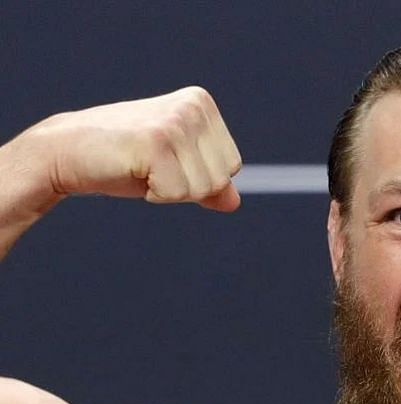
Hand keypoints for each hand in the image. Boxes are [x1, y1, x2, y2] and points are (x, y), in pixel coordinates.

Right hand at [22, 87, 240, 210]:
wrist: (66, 151)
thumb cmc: (121, 159)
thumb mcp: (173, 167)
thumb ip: (207, 181)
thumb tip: (234, 202)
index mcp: (200, 103)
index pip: (232, 166)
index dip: (198, 177)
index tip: (164, 160)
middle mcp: (192, 106)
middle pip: (222, 179)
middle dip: (187, 186)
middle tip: (151, 166)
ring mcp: (175, 122)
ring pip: (204, 189)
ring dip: (170, 190)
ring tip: (141, 167)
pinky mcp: (156, 142)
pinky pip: (178, 193)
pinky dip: (155, 194)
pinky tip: (133, 171)